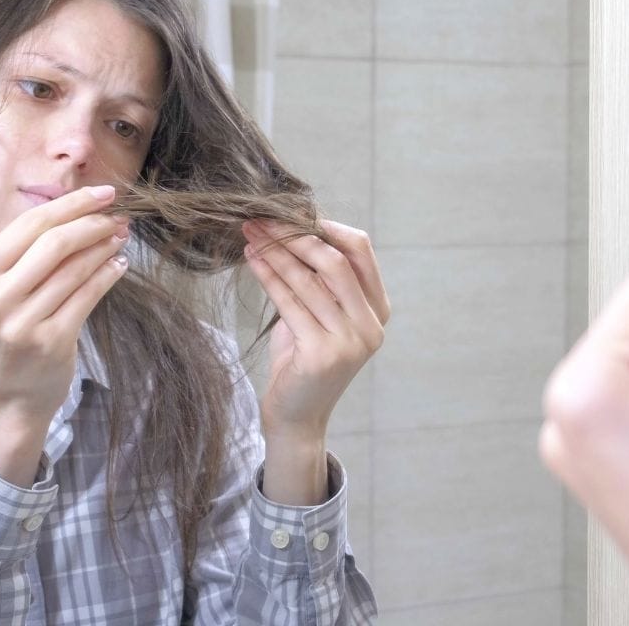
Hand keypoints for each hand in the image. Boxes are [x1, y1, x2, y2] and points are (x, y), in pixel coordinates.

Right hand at [0, 185, 129, 485]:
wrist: (4, 401)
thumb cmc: (5, 341)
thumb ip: (21, 258)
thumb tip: (71, 211)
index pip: (26, 226)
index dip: (69, 204)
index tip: (101, 193)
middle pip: (52, 241)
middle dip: (91, 222)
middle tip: (117, 215)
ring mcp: (20, 322)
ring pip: (74, 268)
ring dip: (104, 247)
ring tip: (121, 237)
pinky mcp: (50, 342)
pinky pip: (87, 296)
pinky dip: (107, 276)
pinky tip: (119, 266)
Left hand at [242, 219, 389, 503]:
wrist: (297, 416)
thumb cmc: (303, 359)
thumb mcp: (318, 313)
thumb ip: (318, 278)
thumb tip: (291, 224)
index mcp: (378, 309)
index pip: (361, 250)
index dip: (327, 227)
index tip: (291, 213)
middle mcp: (371, 325)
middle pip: (335, 260)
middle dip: (295, 235)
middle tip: (261, 219)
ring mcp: (351, 342)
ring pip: (309, 280)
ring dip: (275, 252)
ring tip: (250, 234)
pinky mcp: (323, 355)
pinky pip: (291, 303)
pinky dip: (269, 277)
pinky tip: (251, 261)